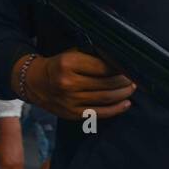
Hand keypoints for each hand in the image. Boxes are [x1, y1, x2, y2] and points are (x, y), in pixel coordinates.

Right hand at [18, 51, 134, 120]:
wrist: (34, 83)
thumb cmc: (58, 65)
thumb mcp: (71, 54)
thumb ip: (93, 57)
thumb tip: (120, 62)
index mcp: (68, 64)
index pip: (103, 67)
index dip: (120, 68)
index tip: (130, 67)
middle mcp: (68, 83)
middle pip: (106, 83)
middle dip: (124, 81)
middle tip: (134, 78)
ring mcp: (70, 101)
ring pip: (105, 98)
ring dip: (123, 94)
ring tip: (131, 88)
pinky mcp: (72, 114)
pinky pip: (99, 113)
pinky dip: (116, 109)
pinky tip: (126, 104)